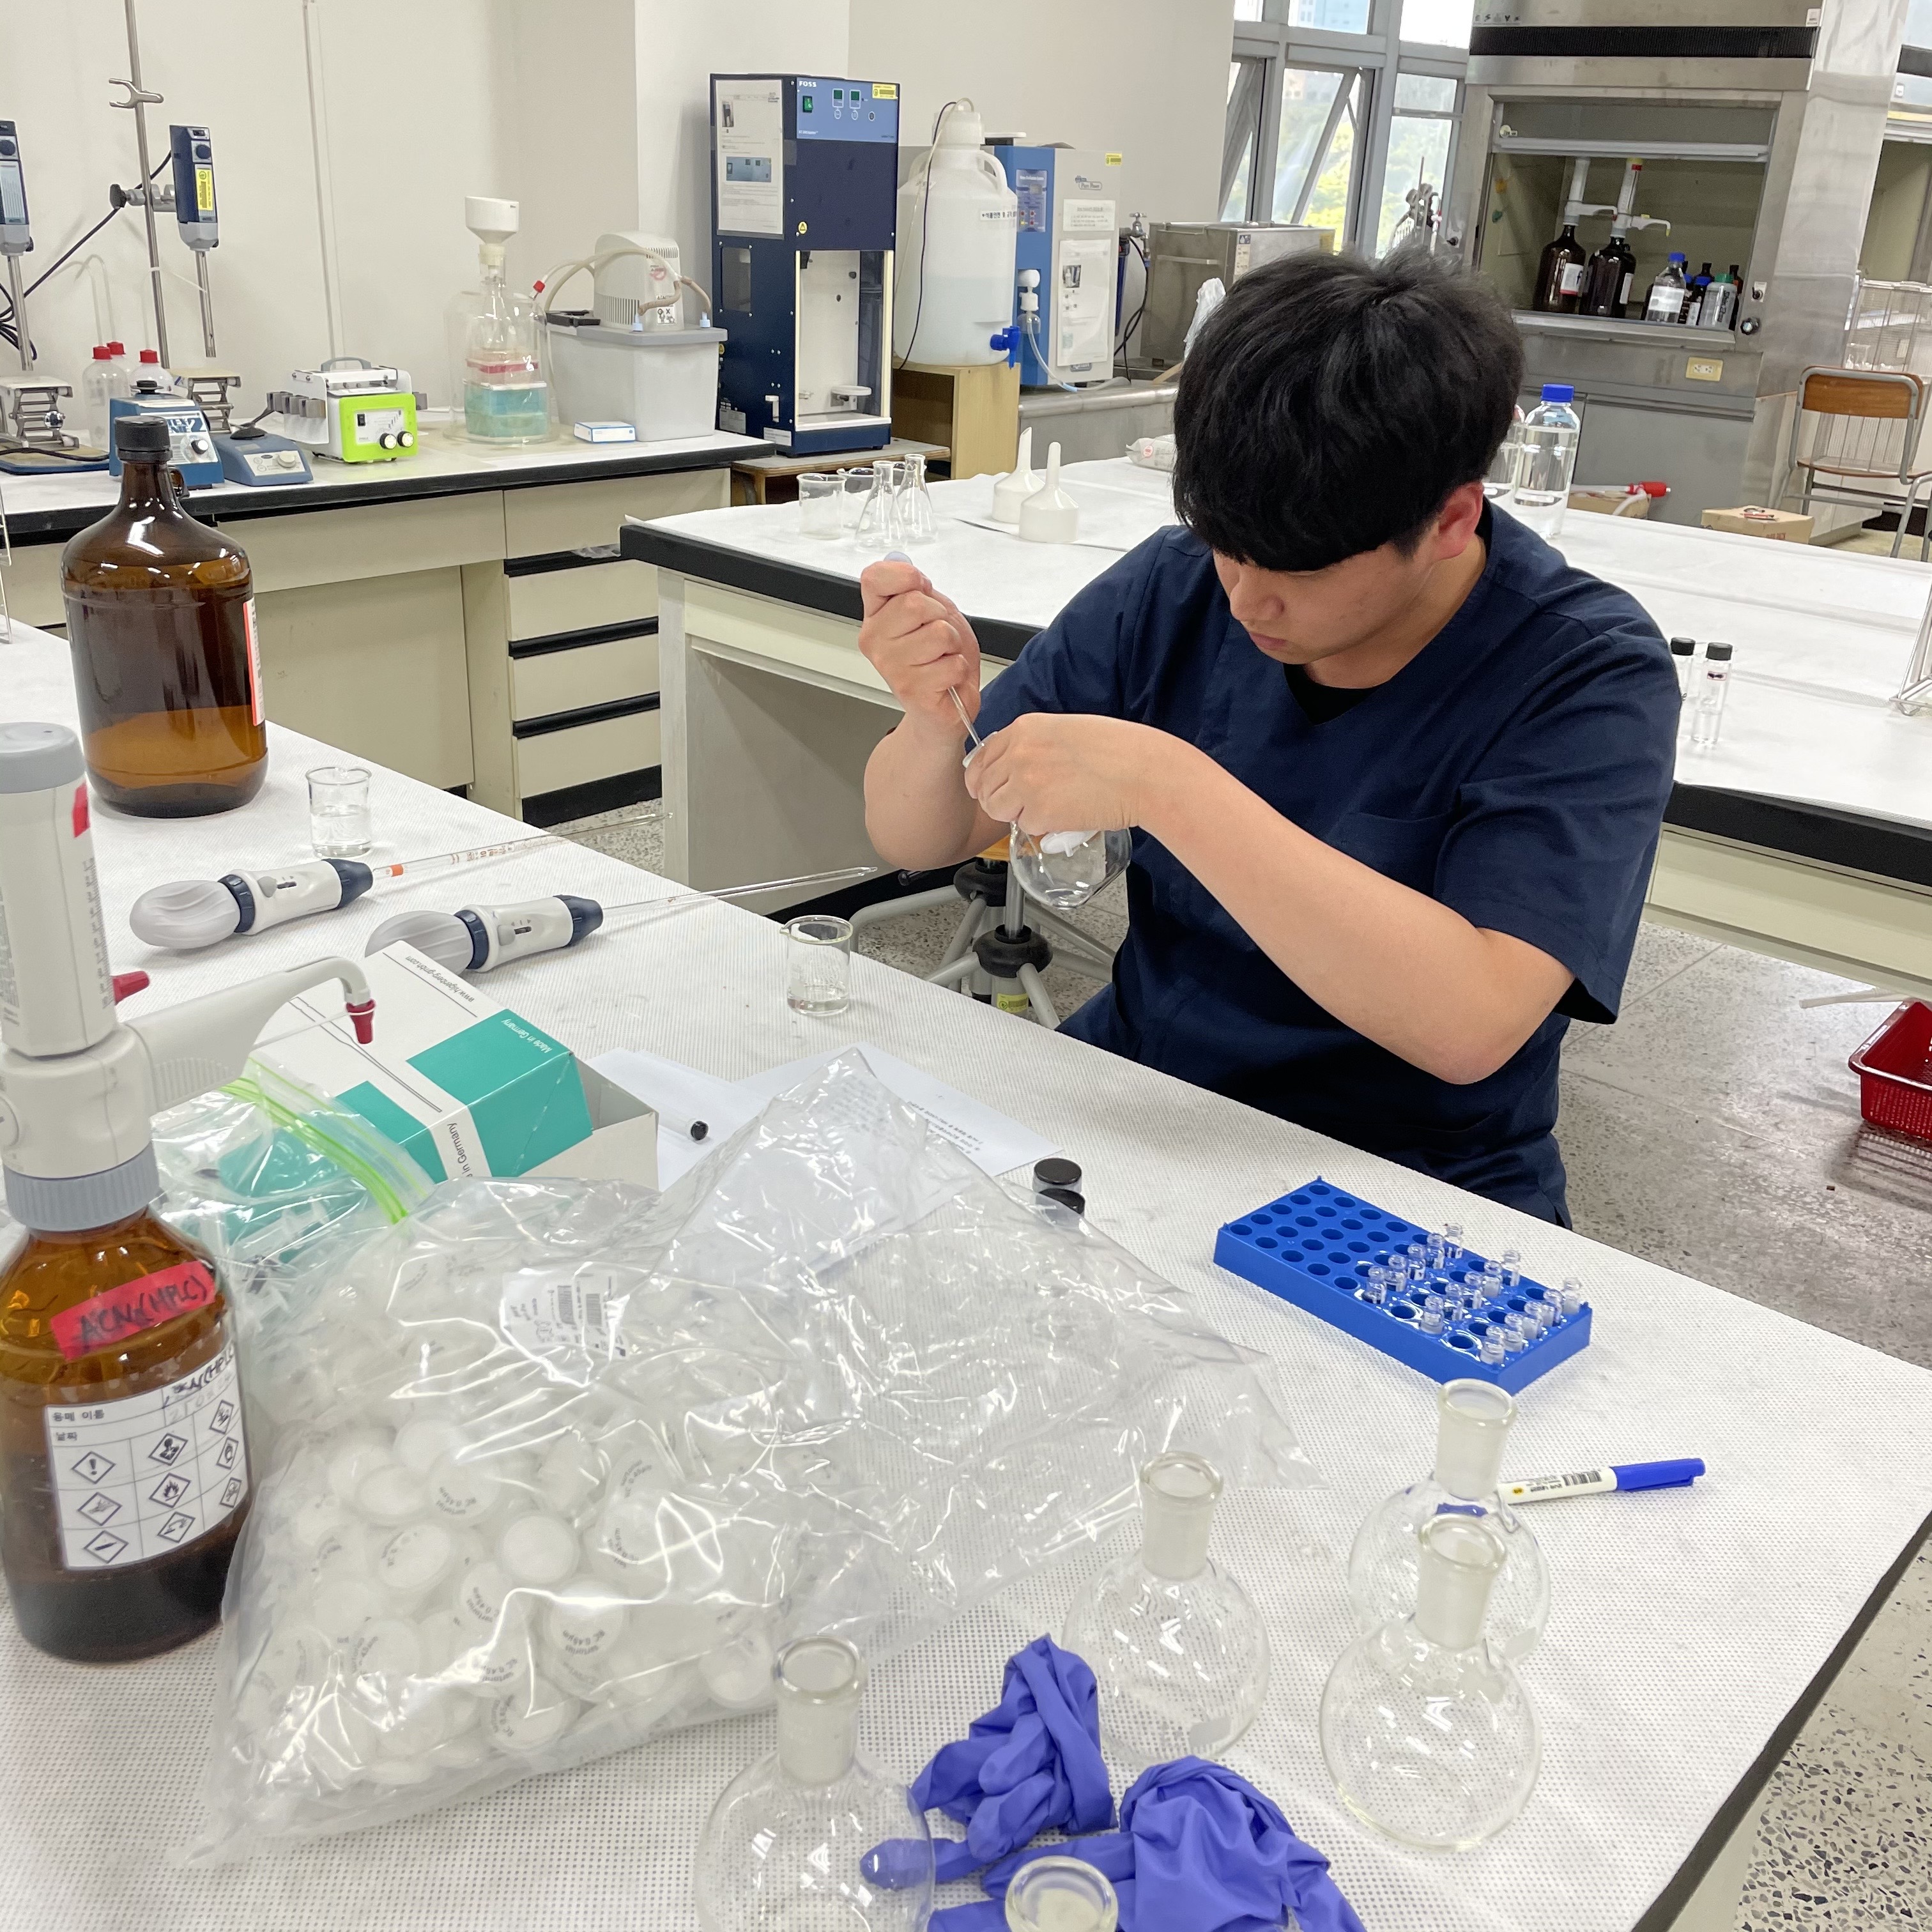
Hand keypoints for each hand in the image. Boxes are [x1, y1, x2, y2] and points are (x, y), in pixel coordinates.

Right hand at [858, 559, 981, 737]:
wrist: (947, 706)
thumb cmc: (940, 661)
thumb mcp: (934, 613)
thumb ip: (918, 590)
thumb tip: (904, 567)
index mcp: (876, 616)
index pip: (875, 578)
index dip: (906, 576)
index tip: (921, 587)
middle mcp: (875, 640)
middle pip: (914, 604)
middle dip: (941, 617)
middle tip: (939, 638)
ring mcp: (891, 666)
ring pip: (938, 634)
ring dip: (953, 645)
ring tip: (943, 658)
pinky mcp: (911, 690)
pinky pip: (952, 664)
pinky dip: (959, 670)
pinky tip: (946, 679)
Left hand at [963, 713, 1193, 834]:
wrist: (1142, 772)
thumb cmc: (1118, 750)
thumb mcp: (1066, 730)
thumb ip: (1033, 745)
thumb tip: (1012, 766)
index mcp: (1024, 729)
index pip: (980, 758)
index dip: (983, 778)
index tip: (989, 788)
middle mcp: (1018, 753)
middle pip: (984, 787)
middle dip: (1001, 798)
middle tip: (1026, 804)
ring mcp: (1026, 783)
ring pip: (998, 809)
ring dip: (1018, 813)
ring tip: (1049, 807)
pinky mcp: (1039, 812)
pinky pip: (1025, 826)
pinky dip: (1043, 826)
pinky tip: (1066, 813)